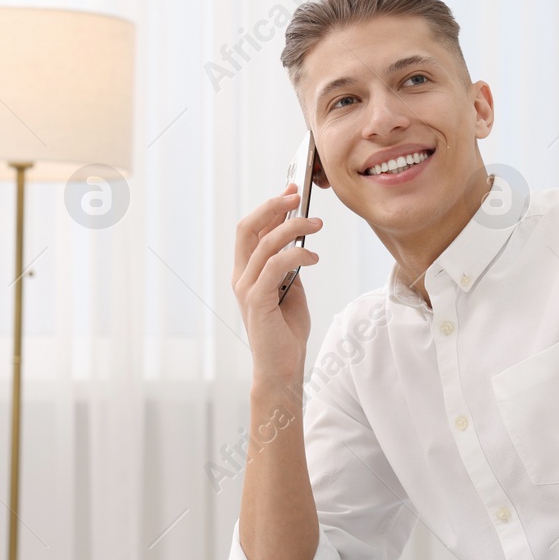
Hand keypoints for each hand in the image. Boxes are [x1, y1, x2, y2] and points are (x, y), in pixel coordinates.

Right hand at [232, 181, 322, 385]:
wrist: (281, 368)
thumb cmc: (285, 332)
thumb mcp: (289, 289)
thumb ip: (288, 266)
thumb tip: (298, 239)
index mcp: (246, 272)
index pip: (251, 230)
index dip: (270, 207)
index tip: (291, 191)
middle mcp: (241, 276)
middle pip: (248, 228)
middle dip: (273, 207)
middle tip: (297, 196)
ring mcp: (246, 288)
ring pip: (265, 244)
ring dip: (293, 228)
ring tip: (317, 226)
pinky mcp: (256, 301)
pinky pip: (274, 267)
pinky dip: (296, 255)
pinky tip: (313, 256)